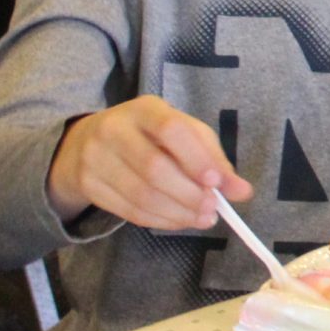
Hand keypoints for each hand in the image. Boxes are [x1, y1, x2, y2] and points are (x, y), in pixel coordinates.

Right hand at [46, 95, 252, 229]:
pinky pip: (128, 211)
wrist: (87, 143)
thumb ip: (214, 158)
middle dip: (189, 194)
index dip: (194, 158)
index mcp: (144, 109)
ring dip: (177, 213)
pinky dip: (160, 221)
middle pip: (154, 168)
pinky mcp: (88, 185)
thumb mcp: (184, 134)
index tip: (216, 182)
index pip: (170, 130)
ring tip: (202, 218)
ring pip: (141, 195)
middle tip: (212, 209)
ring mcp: (95, 158)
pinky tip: (178, 221)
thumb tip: (242, 191)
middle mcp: (114, 129)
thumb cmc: (149, 136)